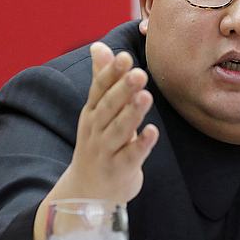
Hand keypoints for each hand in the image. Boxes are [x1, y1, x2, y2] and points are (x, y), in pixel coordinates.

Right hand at [33, 42, 157, 239]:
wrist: (86, 193)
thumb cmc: (97, 144)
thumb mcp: (96, 112)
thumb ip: (102, 79)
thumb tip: (99, 46)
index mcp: (92, 113)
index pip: (99, 90)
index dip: (111, 74)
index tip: (124, 57)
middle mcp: (96, 130)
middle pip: (109, 107)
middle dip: (122, 89)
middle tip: (139, 72)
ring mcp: (106, 151)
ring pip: (119, 130)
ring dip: (132, 113)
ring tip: (146, 96)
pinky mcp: (120, 170)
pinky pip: (131, 156)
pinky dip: (141, 144)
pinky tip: (153, 131)